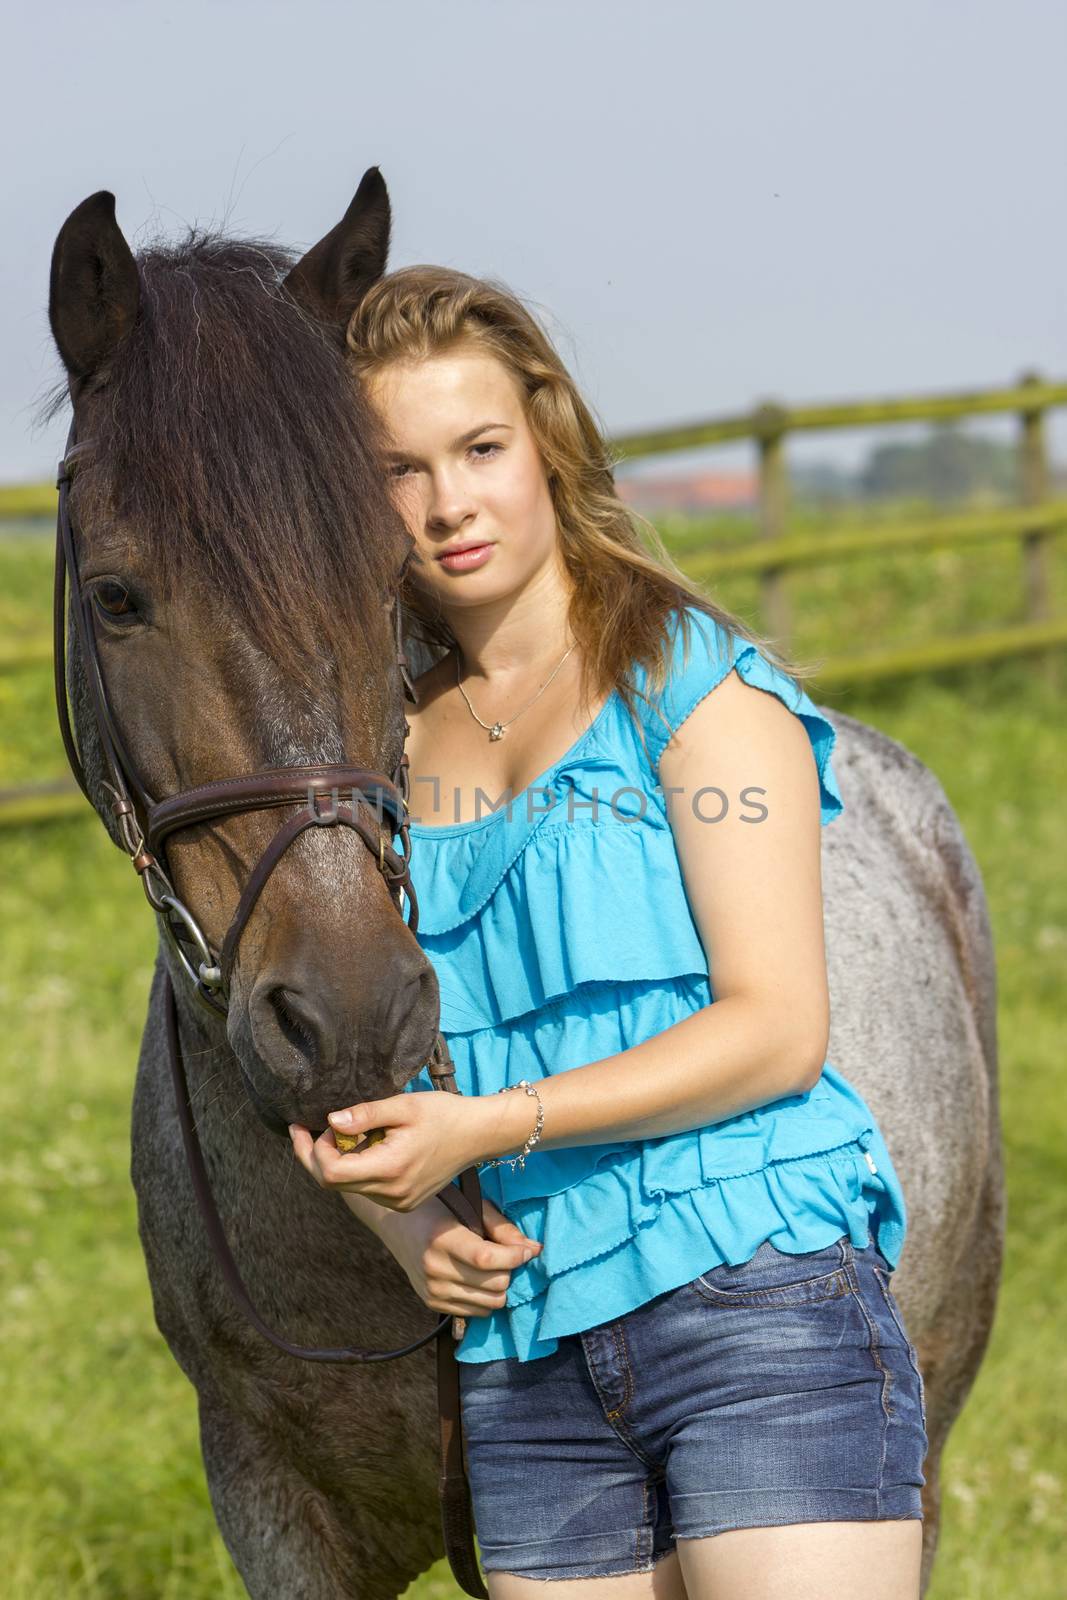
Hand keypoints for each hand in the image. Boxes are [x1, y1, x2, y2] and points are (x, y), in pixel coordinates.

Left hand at [288, 1089, 501, 1212]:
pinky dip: (356, 1169)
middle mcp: (392, 1193)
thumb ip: (365, 1114)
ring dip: (337, 1162)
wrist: (479, 1134)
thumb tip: (331, 1121)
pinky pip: (367, 1189)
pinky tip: (362, 1146)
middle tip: (304, 1130)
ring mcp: (399, 1202)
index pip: (331, 1173)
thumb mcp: (404, 1105)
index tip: (316, 1124)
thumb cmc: (444, 1114)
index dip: (314, 1150)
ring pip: (349, 1188)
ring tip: (342, 1133)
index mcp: (390, 1169)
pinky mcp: (404, 1202)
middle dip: (314, 1156)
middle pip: (333, 1184)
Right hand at [367, 1192, 542, 1321]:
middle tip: (506, 1256)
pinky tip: (478, 1279)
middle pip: (495, 1285)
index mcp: (443, 1240)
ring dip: (500, 1287)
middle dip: (510, 1271)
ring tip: (492, 1268)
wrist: (396, 1225)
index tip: (529, 1250)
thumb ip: (503, 1229)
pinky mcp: (433, 1304)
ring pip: (490, 1304)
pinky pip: (477, 1312)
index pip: (487, 1259)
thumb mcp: (472, 1208)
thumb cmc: (440, 1209)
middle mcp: (435, 1269)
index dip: (515, 1257)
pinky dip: (486, 1298)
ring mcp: (433, 1291)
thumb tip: (534, 1250)